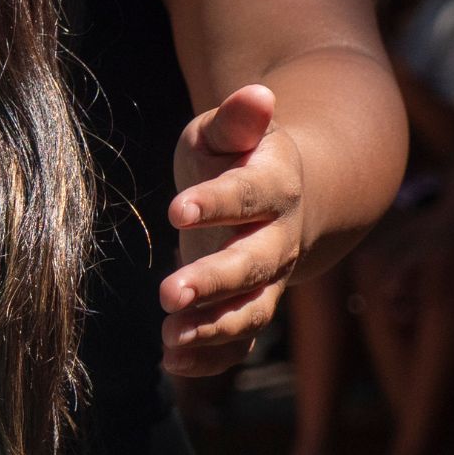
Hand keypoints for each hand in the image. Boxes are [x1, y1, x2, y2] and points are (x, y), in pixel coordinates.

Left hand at [162, 84, 301, 376]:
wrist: (285, 195)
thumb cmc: (240, 155)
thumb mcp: (230, 131)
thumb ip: (238, 119)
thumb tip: (257, 92)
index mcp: (275, 186)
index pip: (249, 195)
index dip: (217, 202)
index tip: (178, 208)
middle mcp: (279, 238)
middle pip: (254, 264)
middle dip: (214, 281)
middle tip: (168, 293)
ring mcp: (268, 279)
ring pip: (251, 309)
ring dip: (213, 328)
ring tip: (170, 340)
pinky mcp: (250, 305)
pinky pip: (239, 339)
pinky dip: (211, 356)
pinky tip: (173, 363)